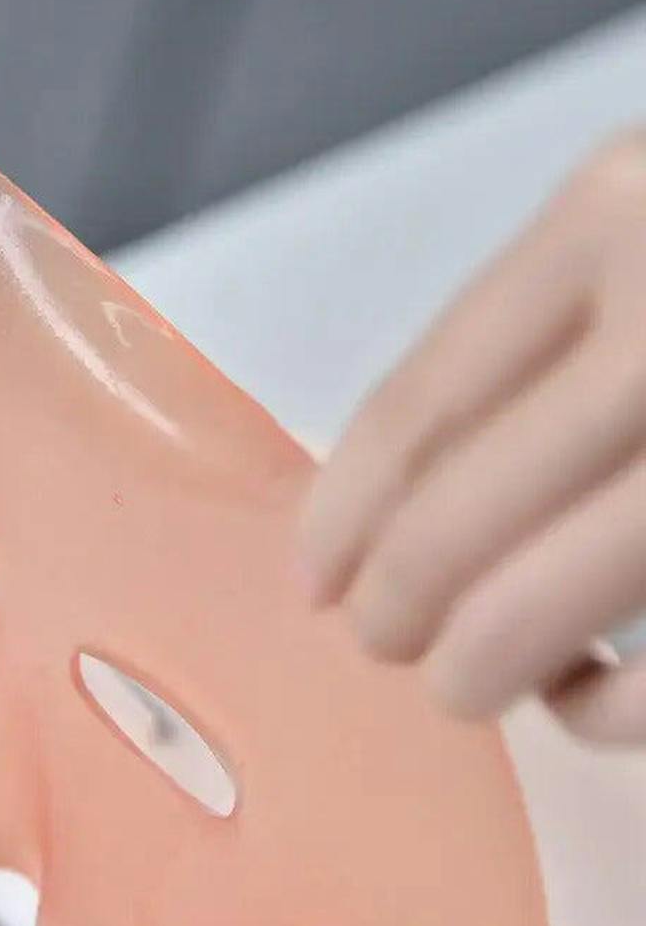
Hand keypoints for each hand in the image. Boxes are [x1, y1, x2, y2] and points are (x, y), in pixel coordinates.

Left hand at [302, 134, 645, 744]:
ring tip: (452, 679)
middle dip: (394, 605)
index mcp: (613, 215)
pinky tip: (586, 701)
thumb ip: (537, 339)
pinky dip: (615, 710)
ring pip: (558, 596)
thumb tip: (388, 502)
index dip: (343, 510)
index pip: (420, 404)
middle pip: (462, 515)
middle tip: (376, 640)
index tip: (313, 576)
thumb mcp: (641, 225)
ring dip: (479, 663)